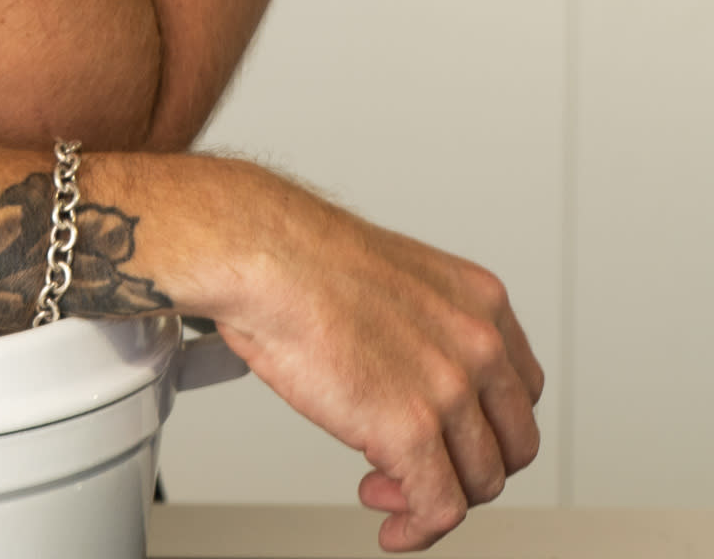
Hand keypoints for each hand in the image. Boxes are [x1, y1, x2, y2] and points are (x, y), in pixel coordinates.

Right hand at [204, 170, 543, 551]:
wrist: (268, 257)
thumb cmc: (305, 260)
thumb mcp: (399, 279)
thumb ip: (427, 327)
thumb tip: (411, 375)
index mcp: (480, 300)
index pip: (520, 389)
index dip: (487, 425)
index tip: (456, 437)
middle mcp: (478, 343)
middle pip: (513, 442)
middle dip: (469, 467)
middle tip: (426, 469)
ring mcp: (449, 389)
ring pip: (480, 482)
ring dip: (432, 497)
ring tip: (387, 489)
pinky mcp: (411, 431)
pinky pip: (439, 509)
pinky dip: (418, 530)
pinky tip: (392, 526)